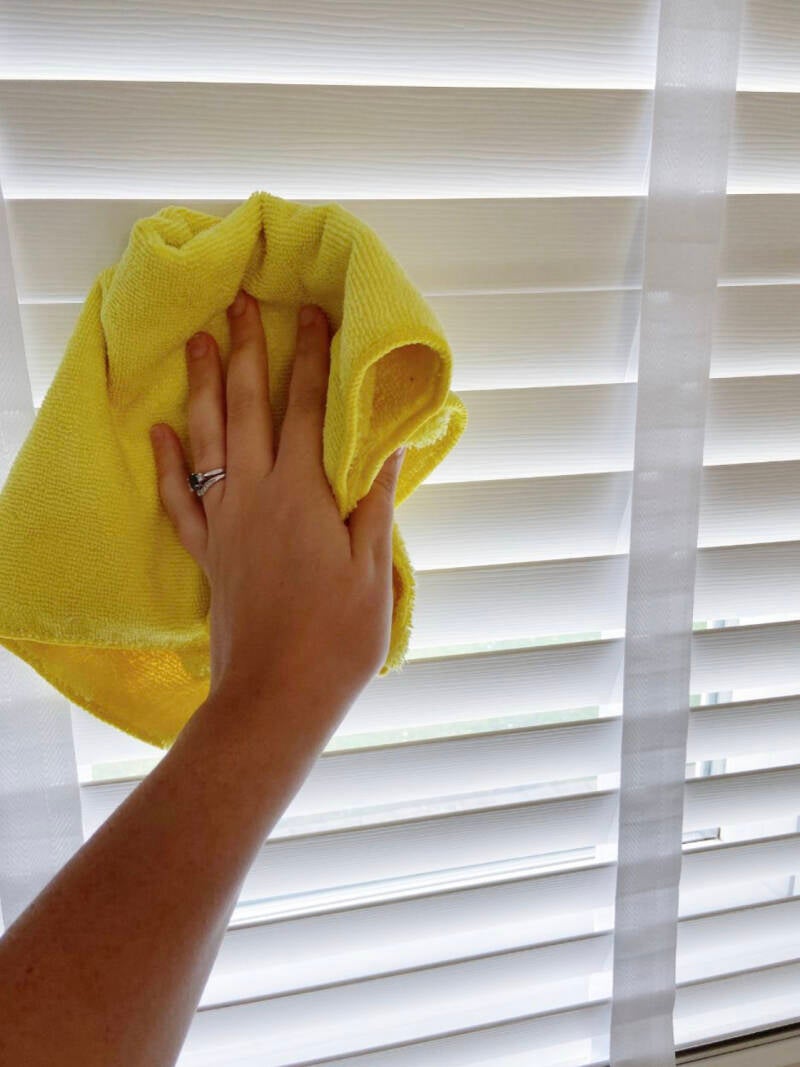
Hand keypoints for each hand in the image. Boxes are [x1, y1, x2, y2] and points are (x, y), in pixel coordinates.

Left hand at [149, 290, 404, 719]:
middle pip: (250, 410)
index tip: (313, 314)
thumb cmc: (337, 637)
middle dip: (249, 352)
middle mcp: (256, 497)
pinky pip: (180, 500)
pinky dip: (168, 464)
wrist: (276, 695)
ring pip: (208, 442)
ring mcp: (225, 523)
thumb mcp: (373, 567)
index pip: (307, 410)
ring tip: (198, 344)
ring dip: (204, 389)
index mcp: (303, 495)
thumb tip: (387, 441)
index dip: (312, 359)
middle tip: (240, 303)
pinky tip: (161, 433)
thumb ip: (373, 500)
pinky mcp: (208, 553)